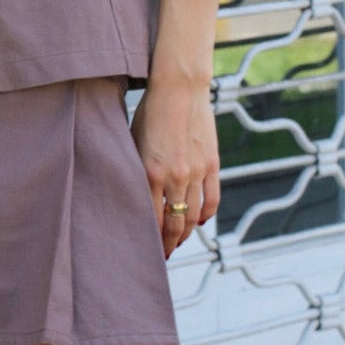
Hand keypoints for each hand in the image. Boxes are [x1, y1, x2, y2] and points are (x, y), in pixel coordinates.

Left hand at [128, 74, 220, 258]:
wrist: (179, 89)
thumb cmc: (150, 112)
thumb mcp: (134, 142)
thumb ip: (136, 170)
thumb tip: (133, 195)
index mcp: (150, 172)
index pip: (151, 219)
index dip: (150, 239)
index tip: (147, 250)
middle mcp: (174, 177)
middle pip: (174, 224)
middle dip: (168, 244)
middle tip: (163, 254)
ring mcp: (196, 172)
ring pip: (193, 216)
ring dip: (186, 234)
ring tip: (179, 241)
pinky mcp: (211, 164)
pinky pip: (211, 199)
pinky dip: (206, 215)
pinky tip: (199, 222)